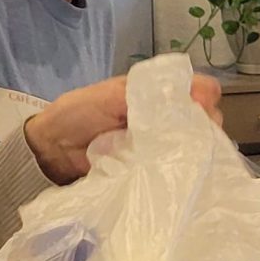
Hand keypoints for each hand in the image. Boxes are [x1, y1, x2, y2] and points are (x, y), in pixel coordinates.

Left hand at [21, 73, 224, 183]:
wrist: (52, 151)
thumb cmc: (77, 114)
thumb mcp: (111, 95)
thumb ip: (147, 95)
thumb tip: (190, 99)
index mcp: (158, 92)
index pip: (201, 88)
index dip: (207, 97)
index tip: (201, 111)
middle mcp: (168, 116)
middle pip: (207, 118)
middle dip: (205, 127)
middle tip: (191, 138)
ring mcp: (165, 144)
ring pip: (198, 145)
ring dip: (196, 150)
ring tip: (184, 156)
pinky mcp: (157, 168)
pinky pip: (179, 167)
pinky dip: (182, 169)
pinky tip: (179, 171)